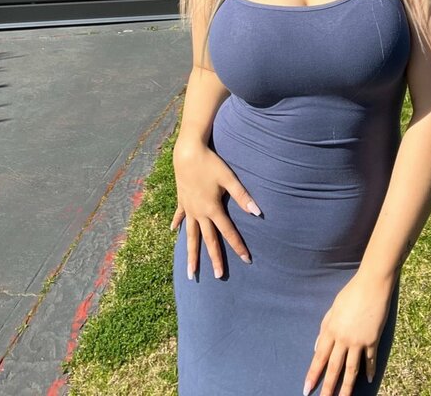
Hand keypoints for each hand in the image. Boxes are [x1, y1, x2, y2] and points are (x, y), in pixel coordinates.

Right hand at [170, 138, 261, 279]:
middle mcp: (199, 213)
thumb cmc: (210, 163)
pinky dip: (177, 224)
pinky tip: (173, 231)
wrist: (187, 153)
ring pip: (190, 236)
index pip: (228, 232)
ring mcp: (189, 208)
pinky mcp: (182, 200)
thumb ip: (243, 196)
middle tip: (219, 276)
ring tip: (191, 272)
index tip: (247, 260)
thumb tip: (258, 212)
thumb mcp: (229, 178)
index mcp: (212, 209)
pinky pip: (180, 216)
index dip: (238, 246)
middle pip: (208, 240)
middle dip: (214, 259)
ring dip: (191, 254)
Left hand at [303, 270, 395, 394]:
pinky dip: (369, 371)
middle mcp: (343, 338)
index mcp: (331, 330)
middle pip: (334, 368)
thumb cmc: (351, 293)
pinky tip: (368, 381)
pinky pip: (370, 360)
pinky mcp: (373, 340)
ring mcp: (359, 341)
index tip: (307, 388)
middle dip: (328, 387)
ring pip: (351, 370)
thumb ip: (324, 328)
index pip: (320, 357)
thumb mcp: (333, 309)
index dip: (313, 374)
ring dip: (347, 388)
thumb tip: (318, 348)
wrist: (372, 285)